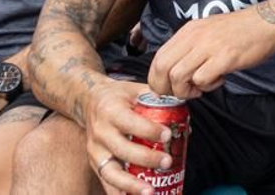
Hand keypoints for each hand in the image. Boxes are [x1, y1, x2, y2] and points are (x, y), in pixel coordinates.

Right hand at [82, 79, 173, 194]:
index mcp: (111, 110)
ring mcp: (95, 151)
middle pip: (122, 149)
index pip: (130, 122)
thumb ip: (160, 102)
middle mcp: (100, 132)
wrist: (88, 101)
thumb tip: (185, 123)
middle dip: (146, 158)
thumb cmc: (118, 97)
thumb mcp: (136, 90)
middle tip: (167, 162)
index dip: (149, 130)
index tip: (168, 135)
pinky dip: (118, 193)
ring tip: (151, 191)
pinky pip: (106, 182)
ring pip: (111, 171)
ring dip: (131, 184)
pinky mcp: (94, 164)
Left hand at [146, 8, 274, 100]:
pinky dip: (207, 86)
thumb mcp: (207, 30)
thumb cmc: (240, 30)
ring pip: (178, 76)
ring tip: (201, 88)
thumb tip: (175, 71)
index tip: (167, 88)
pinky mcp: (224, 58)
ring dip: (186, 90)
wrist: (267, 22)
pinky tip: (219, 80)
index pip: (158, 57)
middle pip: (162, 68)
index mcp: (189, 31)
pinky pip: (202, 79)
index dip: (156, 78)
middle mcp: (195, 37)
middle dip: (166, 88)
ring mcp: (209, 47)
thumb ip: (190, 46)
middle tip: (180, 93)